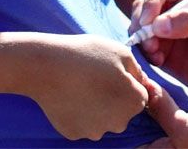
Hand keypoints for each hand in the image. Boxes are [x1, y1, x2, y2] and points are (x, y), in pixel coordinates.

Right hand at [18, 33, 153, 140]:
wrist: (46, 67)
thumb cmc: (87, 55)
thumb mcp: (121, 52)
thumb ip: (138, 70)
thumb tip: (141, 82)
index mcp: (134, 102)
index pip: (140, 96)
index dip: (127, 82)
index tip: (111, 72)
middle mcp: (119, 123)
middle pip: (122, 111)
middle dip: (114, 98)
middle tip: (95, 78)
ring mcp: (95, 131)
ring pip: (102, 119)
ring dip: (97, 107)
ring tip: (81, 86)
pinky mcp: (74, 134)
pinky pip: (82, 123)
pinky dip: (78, 113)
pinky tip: (70, 96)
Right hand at [129, 0, 187, 102]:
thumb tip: (158, 24)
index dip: (150, 1)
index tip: (149, 22)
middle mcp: (174, 10)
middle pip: (143, 5)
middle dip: (141, 23)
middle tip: (150, 43)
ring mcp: (165, 30)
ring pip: (139, 26)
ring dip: (141, 40)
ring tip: (157, 54)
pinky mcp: (160, 49)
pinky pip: (141, 46)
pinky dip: (144, 53)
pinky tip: (159, 62)